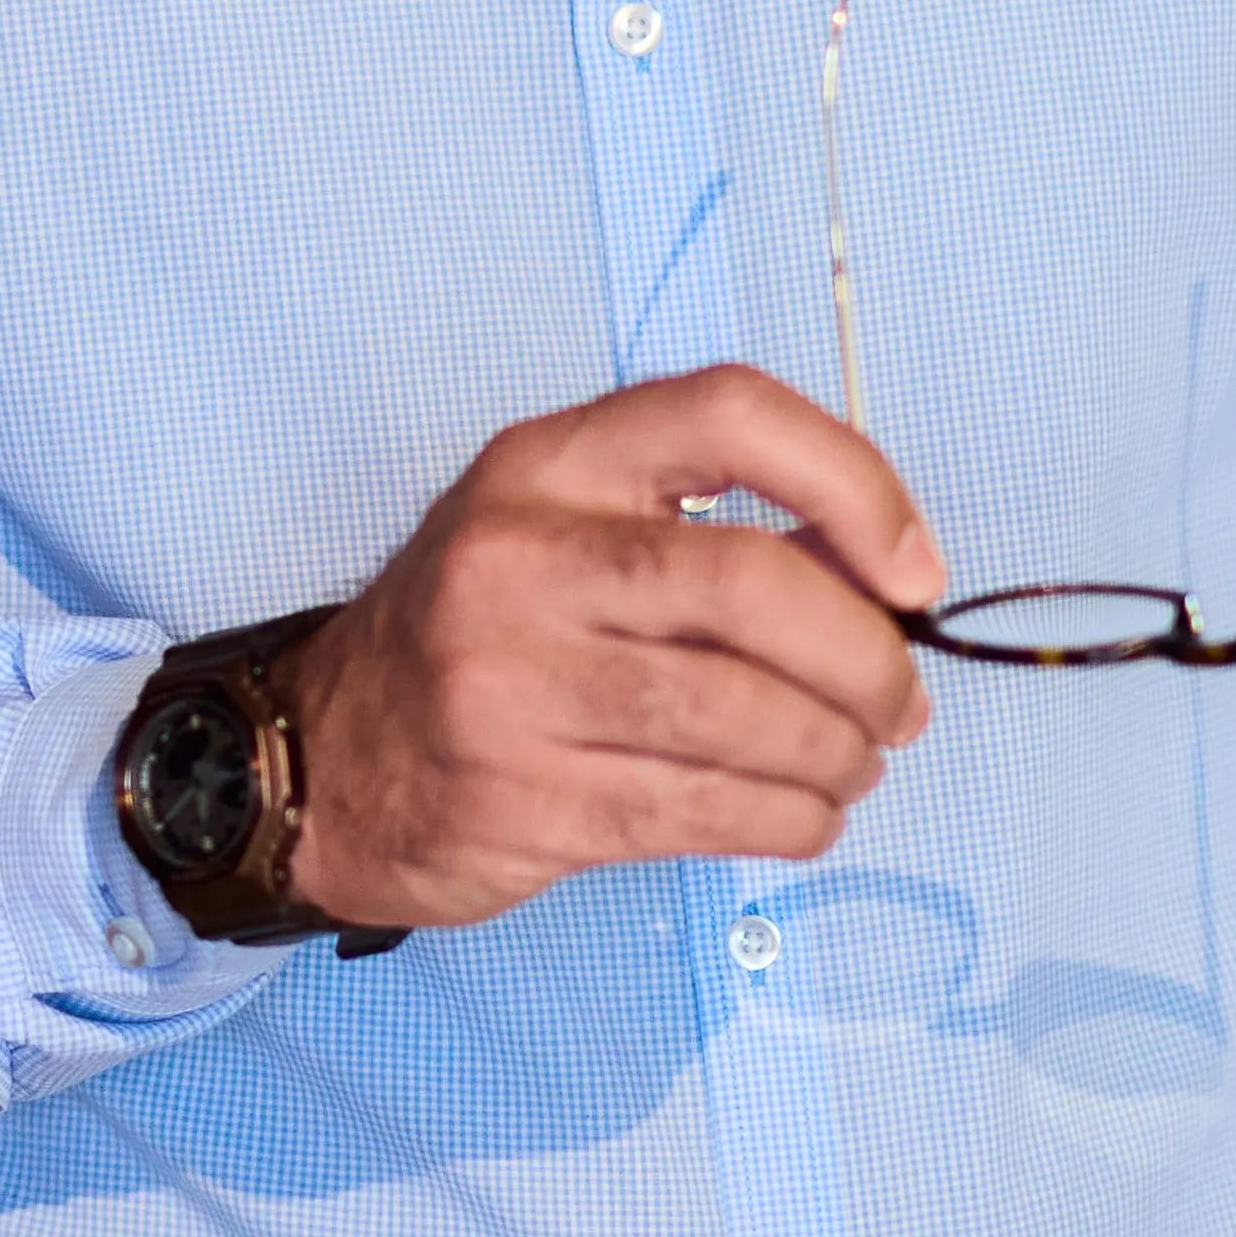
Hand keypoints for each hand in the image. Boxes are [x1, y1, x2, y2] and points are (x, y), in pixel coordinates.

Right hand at [276, 364, 942, 936]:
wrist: (322, 755)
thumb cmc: (481, 636)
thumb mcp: (567, 533)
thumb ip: (710, 535)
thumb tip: (888, 585)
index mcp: (546, 463)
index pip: (730, 416)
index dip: (854, 484)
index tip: (913, 571)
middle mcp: (519, 559)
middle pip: (749, 587)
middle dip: (862, 658)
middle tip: (899, 702)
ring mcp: (508, 684)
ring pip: (737, 718)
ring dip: (835, 753)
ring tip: (854, 763)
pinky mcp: (520, 799)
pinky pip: (701, 812)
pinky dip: (786, 820)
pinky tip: (803, 815)